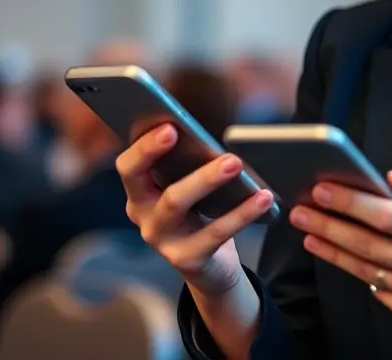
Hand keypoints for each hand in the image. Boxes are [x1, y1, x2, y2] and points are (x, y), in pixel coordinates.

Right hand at [115, 124, 274, 296]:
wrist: (211, 266)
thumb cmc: (200, 212)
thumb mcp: (189, 187)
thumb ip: (187, 163)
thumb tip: (205, 129)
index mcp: (140, 192)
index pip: (128, 166)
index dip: (142, 146)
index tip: (167, 125)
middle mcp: (143, 215)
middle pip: (142, 181)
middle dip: (160, 154)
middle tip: (180, 131)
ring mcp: (162, 239)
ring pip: (176, 203)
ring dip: (206, 179)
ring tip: (235, 162)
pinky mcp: (187, 258)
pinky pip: (215, 233)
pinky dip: (242, 213)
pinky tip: (263, 197)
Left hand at [289, 168, 391, 355]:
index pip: (389, 216)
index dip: (352, 202)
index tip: (324, 188)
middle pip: (368, 244)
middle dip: (329, 224)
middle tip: (301, 208)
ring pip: (366, 269)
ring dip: (332, 249)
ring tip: (308, 231)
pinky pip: (378, 290)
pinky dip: (356, 270)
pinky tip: (338, 254)